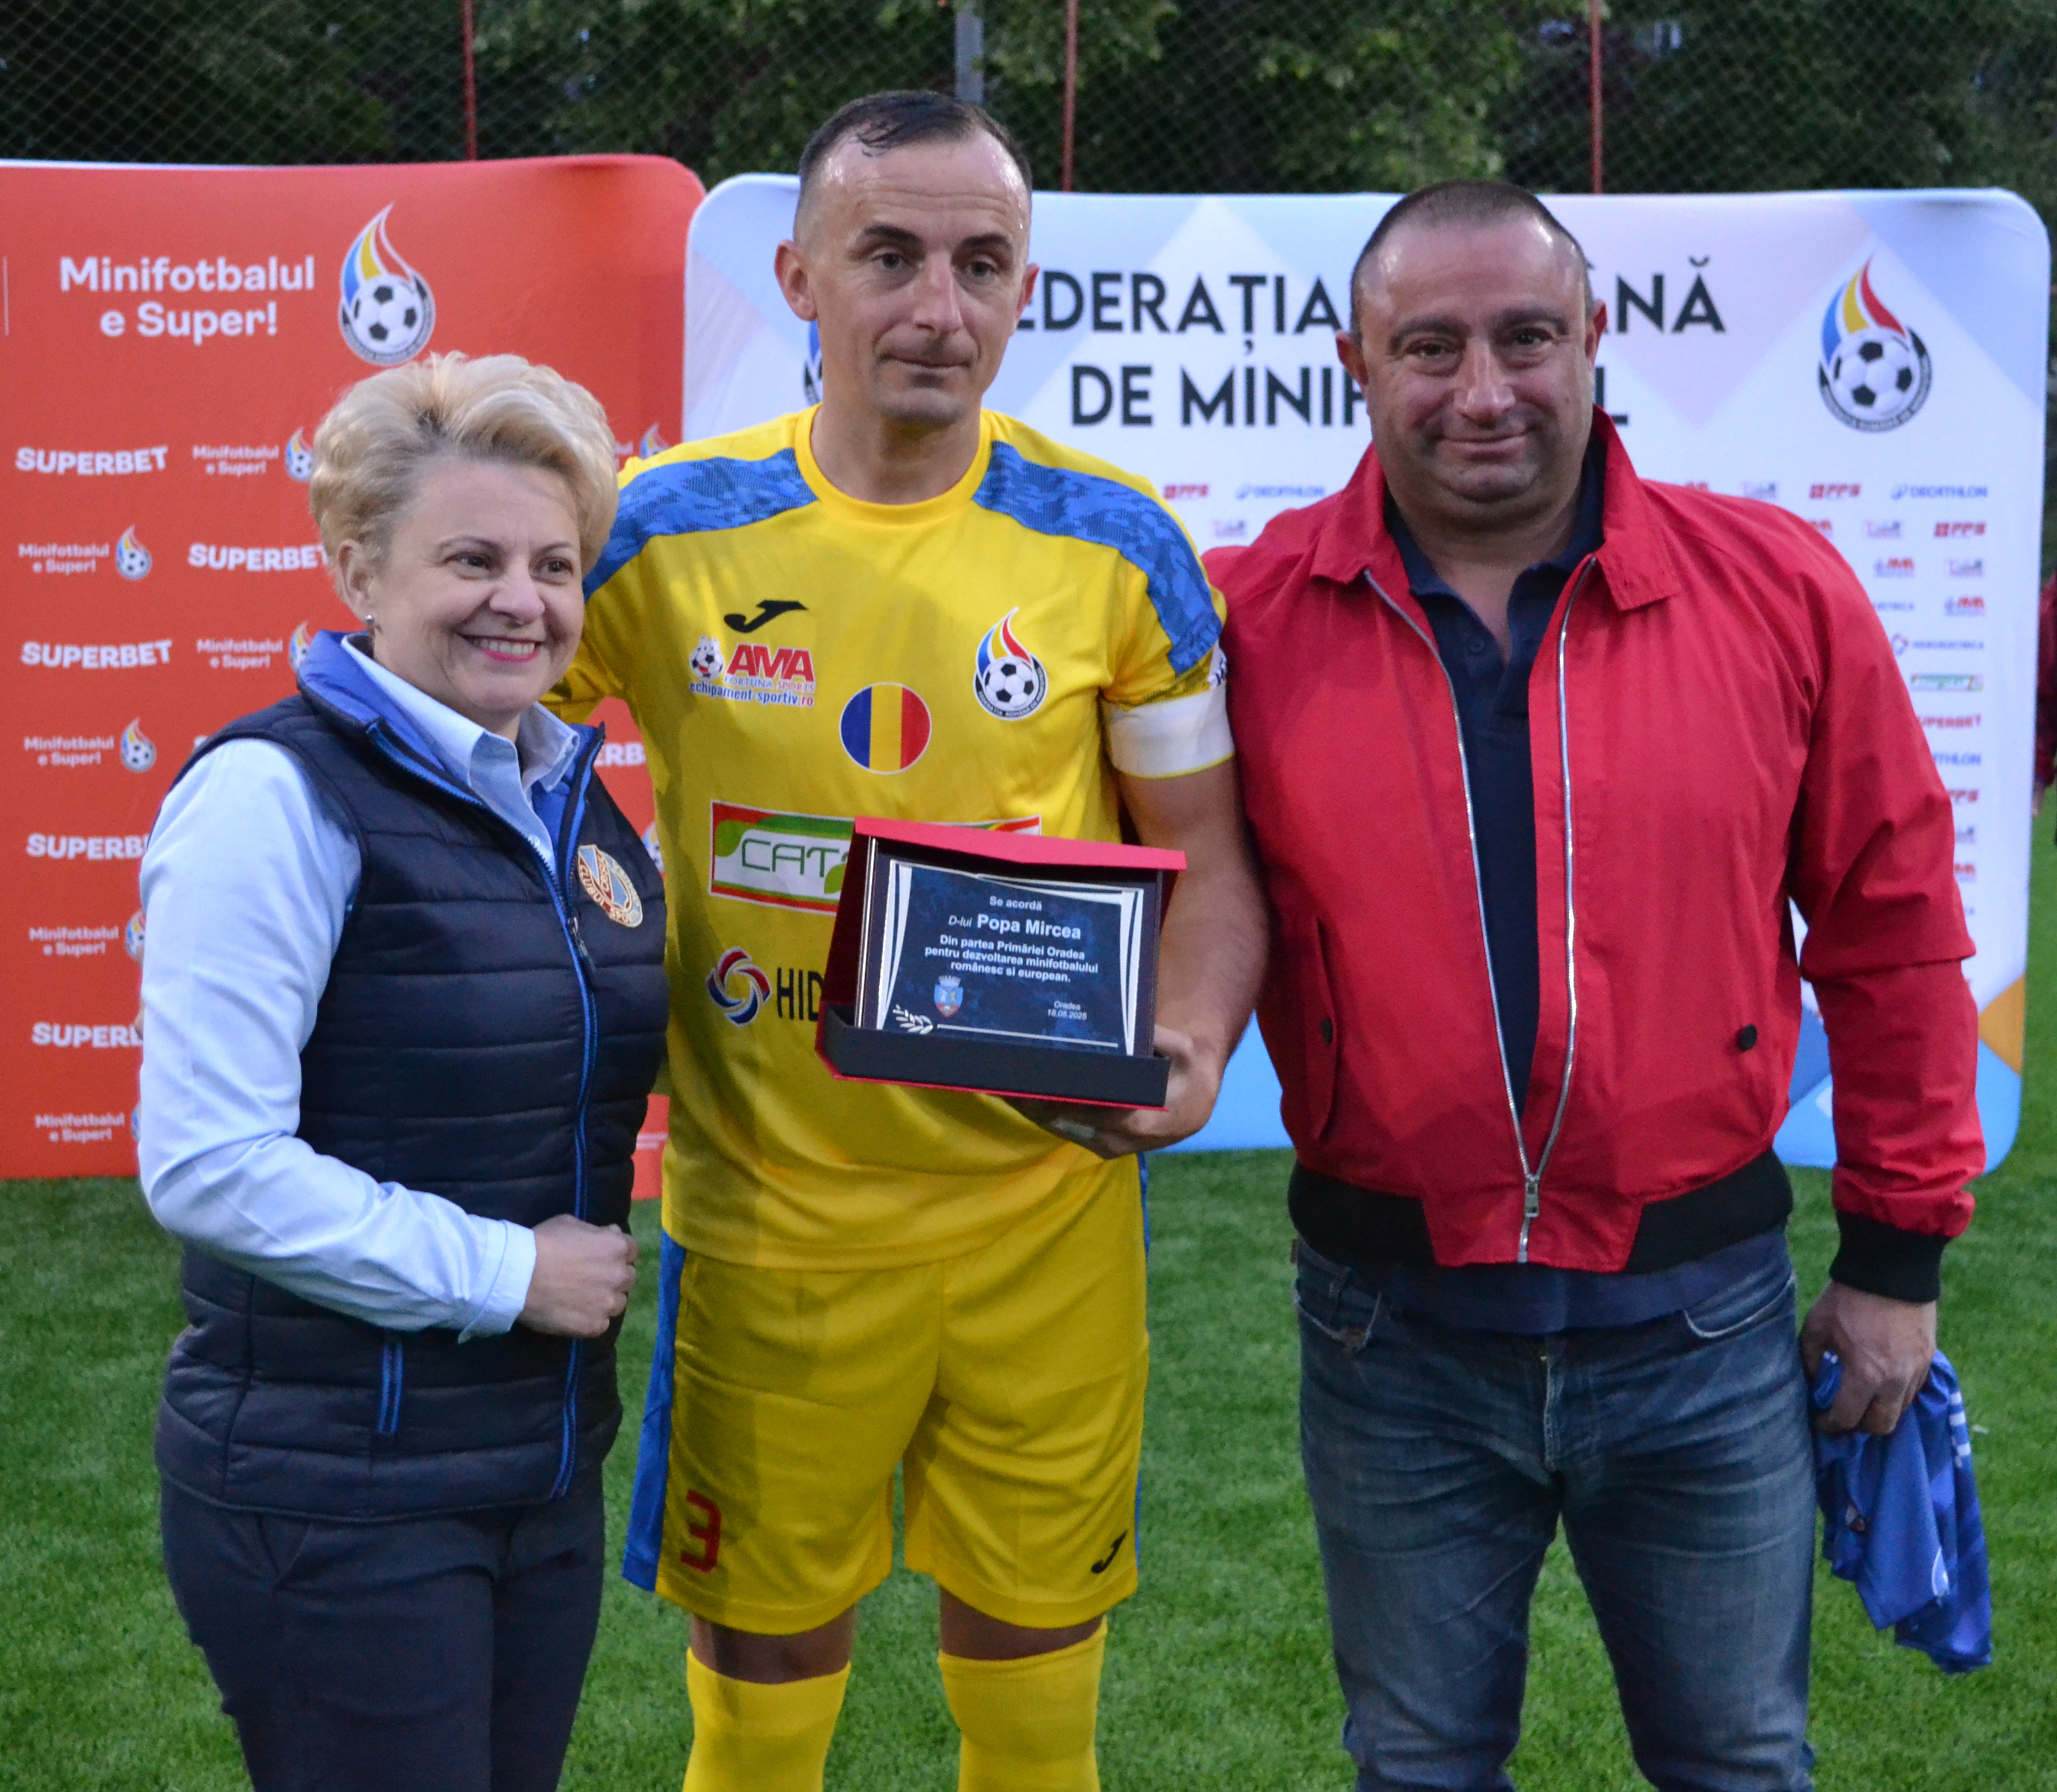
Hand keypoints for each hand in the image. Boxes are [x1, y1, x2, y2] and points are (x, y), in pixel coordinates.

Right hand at [518, 1214, 638, 1337]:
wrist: (518, 1276)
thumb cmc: (542, 1243)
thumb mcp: (570, 1224)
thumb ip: (597, 1231)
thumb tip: (611, 1234)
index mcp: (617, 1247)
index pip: (631, 1250)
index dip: (617, 1253)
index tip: (603, 1257)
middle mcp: (619, 1276)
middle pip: (627, 1278)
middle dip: (614, 1276)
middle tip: (591, 1278)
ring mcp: (608, 1303)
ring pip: (618, 1303)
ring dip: (605, 1299)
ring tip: (583, 1298)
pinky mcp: (594, 1325)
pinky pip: (601, 1323)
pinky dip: (591, 1319)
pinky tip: (575, 1313)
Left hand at [1007, 1025, 1222, 1158]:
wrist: (1193, 1103)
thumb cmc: (1185, 1071)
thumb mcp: (1182, 1050)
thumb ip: (1158, 1038)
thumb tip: (1125, 1023)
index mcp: (1139, 1119)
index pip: (1091, 1108)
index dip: (1061, 1094)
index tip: (1036, 1077)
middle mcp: (1117, 1139)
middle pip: (1066, 1119)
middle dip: (1035, 1100)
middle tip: (1007, 1076)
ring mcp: (1105, 1145)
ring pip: (1059, 1127)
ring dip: (1031, 1109)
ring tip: (1003, 1084)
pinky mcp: (1095, 1144)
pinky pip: (1063, 1129)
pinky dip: (1041, 1113)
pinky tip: (1019, 1095)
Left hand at [1800, 1280, 1935, 1435]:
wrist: (1890, 1270)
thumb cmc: (1847, 1298)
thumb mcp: (1817, 1327)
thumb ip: (1810, 1359)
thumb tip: (1811, 1383)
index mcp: (1865, 1375)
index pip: (1848, 1418)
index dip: (1830, 1425)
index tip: (1820, 1422)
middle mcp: (1895, 1381)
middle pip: (1881, 1426)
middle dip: (1859, 1427)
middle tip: (1843, 1416)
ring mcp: (1915, 1371)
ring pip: (1900, 1410)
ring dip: (1880, 1411)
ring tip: (1862, 1401)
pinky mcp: (1927, 1359)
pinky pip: (1913, 1390)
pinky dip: (1896, 1394)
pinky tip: (1880, 1383)